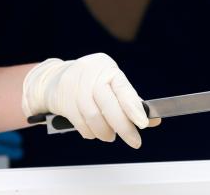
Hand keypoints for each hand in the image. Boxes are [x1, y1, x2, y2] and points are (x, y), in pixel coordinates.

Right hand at [22, 53, 157, 148]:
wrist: (55, 79)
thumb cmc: (91, 82)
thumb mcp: (112, 84)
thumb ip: (131, 101)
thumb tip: (154, 120)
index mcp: (107, 68)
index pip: (123, 88)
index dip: (133, 107)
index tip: (144, 124)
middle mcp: (91, 74)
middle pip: (108, 104)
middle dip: (123, 126)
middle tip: (134, 140)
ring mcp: (74, 86)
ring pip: (93, 116)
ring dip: (105, 132)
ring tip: (110, 136)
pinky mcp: (63, 100)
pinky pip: (79, 122)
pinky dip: (90, 132)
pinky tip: (95, 133)